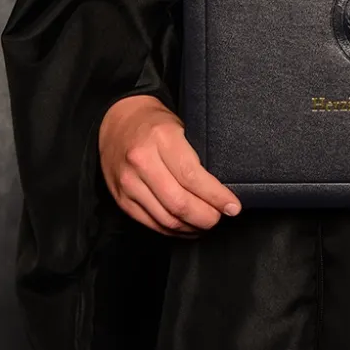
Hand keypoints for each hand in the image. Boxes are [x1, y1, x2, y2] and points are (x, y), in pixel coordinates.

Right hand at [98, 94, 240, 235]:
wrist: (117, 119)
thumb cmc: (154, 121)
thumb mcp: (179, 126)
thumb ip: (194, 155)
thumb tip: (219, 186)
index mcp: (162, 139)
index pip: (192, 177)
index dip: (215, 196)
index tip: (232, 206)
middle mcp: (142, 162)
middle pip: (179, 202)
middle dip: (205, 217)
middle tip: (220, 217)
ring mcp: (129, 183)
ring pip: (165, 218)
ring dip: (190, 227)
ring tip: (206, 224)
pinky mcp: (121, 199)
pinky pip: (150, 223)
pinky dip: (171, 230)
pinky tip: (186, 228)